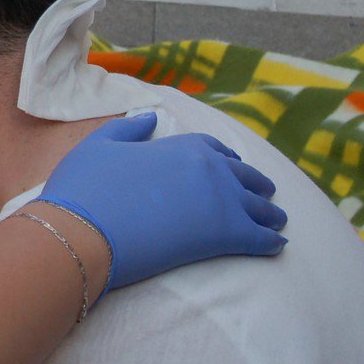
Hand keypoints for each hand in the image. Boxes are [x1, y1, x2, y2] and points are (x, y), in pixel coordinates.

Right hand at [35, 112, 287, 298]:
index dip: (226, 158)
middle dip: (258, 185)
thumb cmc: (86, 187)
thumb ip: (129, 128)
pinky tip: (278, 245)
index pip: (215, 149)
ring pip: (259, 207)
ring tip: (279, 220)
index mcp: (183, 146)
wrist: (84, 229)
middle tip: (266, 194)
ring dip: (271, 213)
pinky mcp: (225, 236)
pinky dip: (271, 242)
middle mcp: (210, 169)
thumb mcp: (100, 145)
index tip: (234, 166)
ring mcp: (222, 202)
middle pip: (245, 177)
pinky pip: (260, 238)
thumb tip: (152, 117)